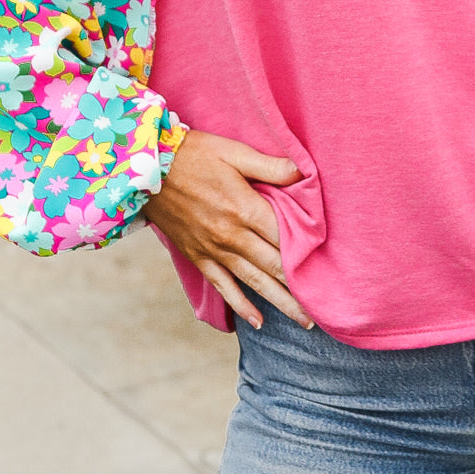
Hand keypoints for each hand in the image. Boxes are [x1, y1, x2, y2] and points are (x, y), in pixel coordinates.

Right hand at [142, 129, 312, 329]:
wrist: (146, 169)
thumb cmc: (195, 154)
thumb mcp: (234, 151)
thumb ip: (269, 165)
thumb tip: (302, 173)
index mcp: (245, 208)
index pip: (285, 237)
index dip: (307, 254)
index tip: (328, 269)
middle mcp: (232, 235)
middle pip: (274, 267)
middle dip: (300, 289)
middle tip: (324, 308)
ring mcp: (214, 250)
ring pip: (254, 282)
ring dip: (280, 303)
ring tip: (304, 321)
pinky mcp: (199, 257)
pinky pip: (223, 287)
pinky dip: (241, 306)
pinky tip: (258, 322)